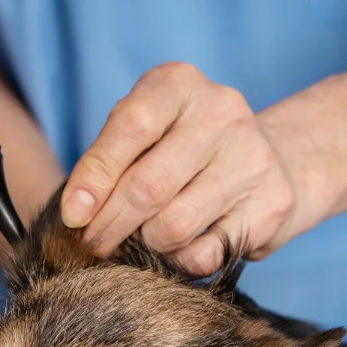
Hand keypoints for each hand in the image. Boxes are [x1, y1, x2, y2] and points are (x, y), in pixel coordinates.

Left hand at [60, 63, 331, 275]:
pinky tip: (177, 249)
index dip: (94, 177)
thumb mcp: (142, 133)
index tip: (72, 216)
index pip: (131, 126)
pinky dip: (178, 262)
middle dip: (109, 225)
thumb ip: (107, 162)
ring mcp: (253, 158)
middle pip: (148, 186)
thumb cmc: (182, 148)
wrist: (274, 158)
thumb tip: (75, 215)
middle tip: (94, 245)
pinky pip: (205, 254)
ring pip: (173, 226)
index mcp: (179, 85)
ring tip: (139, 243)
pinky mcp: (272, 204)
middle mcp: (222, 112)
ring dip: (144, 246)